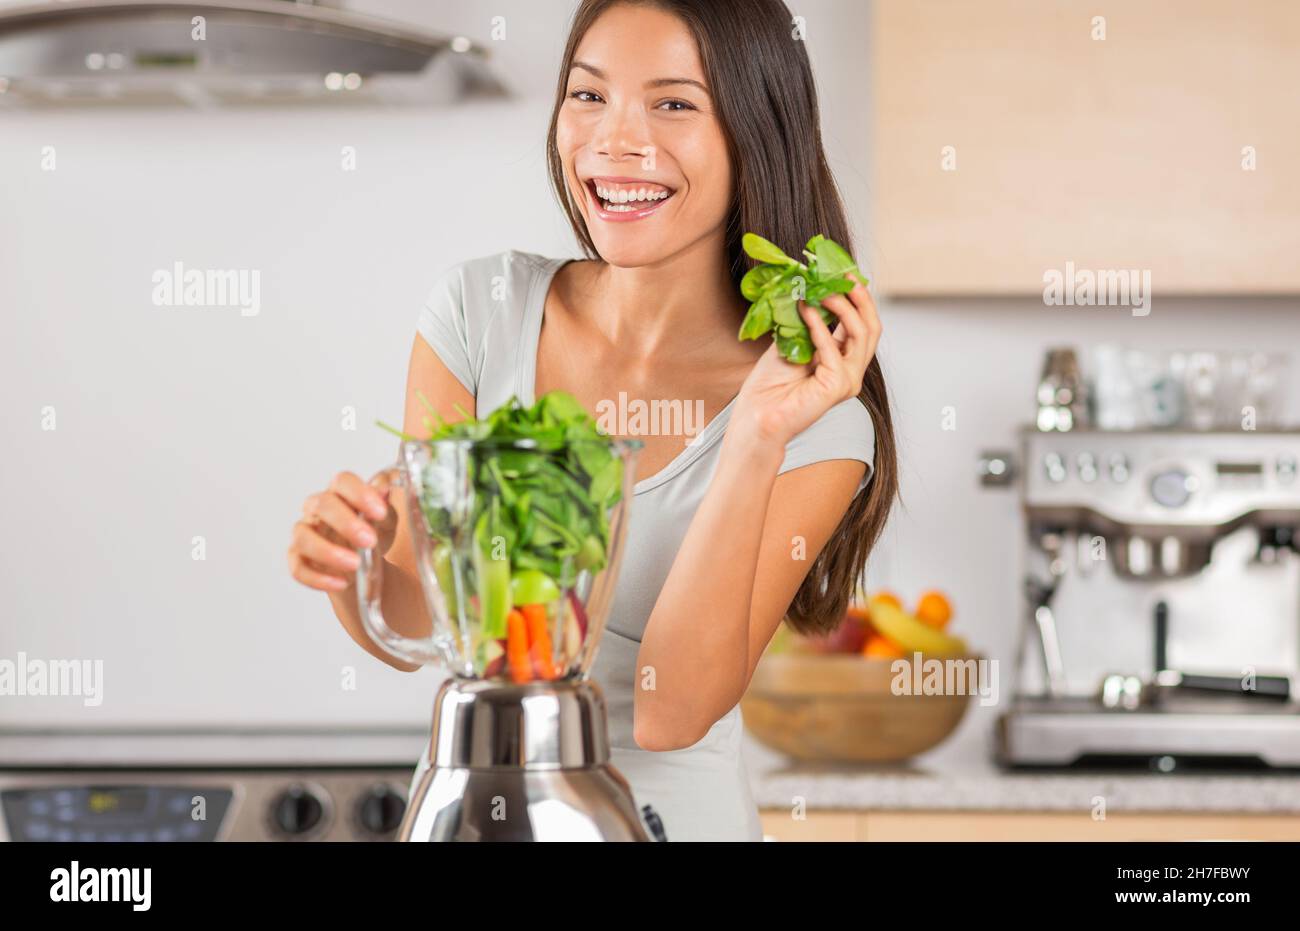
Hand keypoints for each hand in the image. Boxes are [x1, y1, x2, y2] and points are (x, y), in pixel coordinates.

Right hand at [287, 471, 396, 592]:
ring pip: (303, 537)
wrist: (365, 564)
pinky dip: (318, 578)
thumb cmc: (374, 533)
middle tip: (369, 540)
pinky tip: (342, 583)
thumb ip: (386, 505)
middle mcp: (317, 510)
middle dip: (346, 523)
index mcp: (341, 493)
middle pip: (322, 504)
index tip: (380, 512)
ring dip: (328, 552)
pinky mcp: (298, 559)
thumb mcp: (387, 520)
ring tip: (355, 565)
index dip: (359, 494)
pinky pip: (298, 568)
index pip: (342, 481)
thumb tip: (385, 489)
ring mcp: (305, 534)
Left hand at [730, 272, 880, 449]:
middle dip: (859, 297)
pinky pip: (834, 349)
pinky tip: (804, 311)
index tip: (845, 272)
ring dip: (841, 306)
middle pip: (871, 327)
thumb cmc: (771, 384)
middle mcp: (851, 371)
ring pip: (861, 333)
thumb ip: (808, 321)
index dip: (857, 297)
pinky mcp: (838, 387)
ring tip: (819, 291)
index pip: (862, 324)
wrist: (758, 415)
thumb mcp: (792, 341)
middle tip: (843, 276)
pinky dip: (819, 327)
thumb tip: (810, 286)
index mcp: (844, 360)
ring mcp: (848, 380)